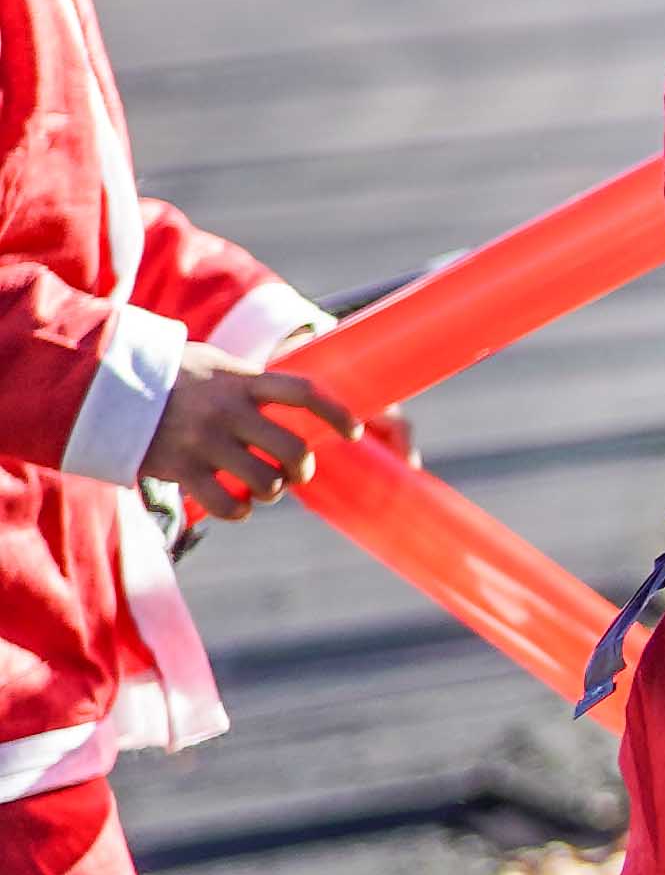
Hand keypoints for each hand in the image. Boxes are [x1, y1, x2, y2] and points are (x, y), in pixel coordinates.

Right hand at [145, 355, 368, 521]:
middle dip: (302, 468)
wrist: (100, 386)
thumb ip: (249, 381)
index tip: (355, 432)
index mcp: (240, 381)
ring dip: (273, 491)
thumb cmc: (166, 375)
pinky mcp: (179, 469)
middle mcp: (227, 412)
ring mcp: (204, 442)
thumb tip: (293, 396)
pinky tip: (240, 505)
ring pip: (265, 482)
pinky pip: (227, 504)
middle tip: (297, 472)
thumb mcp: (212, 364)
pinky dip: (240, 510)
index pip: (304, 393)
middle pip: (292, 449)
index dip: (337, 413)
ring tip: (266, 487)